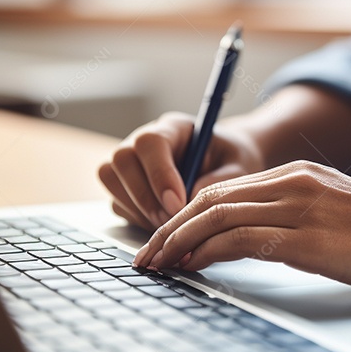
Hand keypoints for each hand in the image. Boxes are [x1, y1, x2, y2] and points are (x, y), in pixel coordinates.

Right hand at [98, 113, 265, 229]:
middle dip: (145, 196)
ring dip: (138, 208)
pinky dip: (136, 218)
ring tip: (168, 223)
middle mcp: (144, 141)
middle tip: (171, 219)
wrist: (226, 165)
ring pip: (111, 180)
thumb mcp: (238, 167)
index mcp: (174, 128)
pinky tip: (162, 224)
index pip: (151, 142)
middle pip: (122, 159)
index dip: (159, 174)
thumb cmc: (232, 161)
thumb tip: (189, 201)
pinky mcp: (125, 186)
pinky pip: (117, 202)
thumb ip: (219, 181)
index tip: (178, 203)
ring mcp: (130, 163)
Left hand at [132, 161, 350, 294]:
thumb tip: (250, 244)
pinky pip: (242, 239)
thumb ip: (296, 220)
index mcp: (299, 175)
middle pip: (209, 199)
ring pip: (216, 216)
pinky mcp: (310, 238)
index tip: (163, 243)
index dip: (184, 217)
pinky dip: (207, 253)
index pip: (223, 190)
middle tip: (144, 259)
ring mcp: (302, 207)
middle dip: (168, 230)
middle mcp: (295, 182)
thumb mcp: (338, 216)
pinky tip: (191, 269)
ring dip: (177, 243)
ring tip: (155, 268)